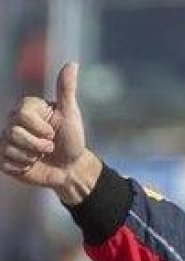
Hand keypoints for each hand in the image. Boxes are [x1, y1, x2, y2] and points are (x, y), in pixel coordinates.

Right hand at [2, 62, 96, 202]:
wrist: (70, 167)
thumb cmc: (72, 139)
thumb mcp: (71, 114)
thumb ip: (66, 89)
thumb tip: (72, 63)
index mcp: (27, 108)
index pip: (21, 115)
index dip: (40, 128)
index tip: (53, 133)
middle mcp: (14, 121)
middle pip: (13, 132)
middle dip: (38, 145)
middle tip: (50, 148)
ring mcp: (7, 139)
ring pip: (8, 147)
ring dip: (31, 156)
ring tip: (41, 156)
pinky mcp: (3, 157)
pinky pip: (4, 161)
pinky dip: (22, 166)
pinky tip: (31, 164)